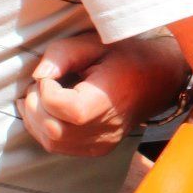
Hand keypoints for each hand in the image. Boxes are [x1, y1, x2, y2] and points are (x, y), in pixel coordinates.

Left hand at [18, 30, 187, 157]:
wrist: (157, 80)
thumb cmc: (125, 57)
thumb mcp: (95, 43)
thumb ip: (62, 54)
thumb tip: (38, 76)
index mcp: (108, 100)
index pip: (64, 108)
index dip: (47, 90)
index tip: (52, 74)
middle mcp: (107, 129)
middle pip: (53, 129)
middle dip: (35, 105)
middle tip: (40, 84)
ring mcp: (102, 144)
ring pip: (52, 142)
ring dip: (35, 119)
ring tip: (37, 97)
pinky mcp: (97, 149)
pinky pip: (59, 147)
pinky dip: (44, 129)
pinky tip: (45, 110)